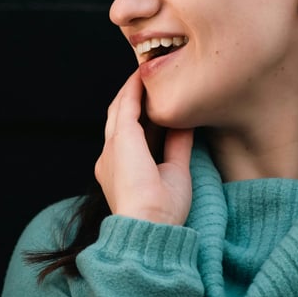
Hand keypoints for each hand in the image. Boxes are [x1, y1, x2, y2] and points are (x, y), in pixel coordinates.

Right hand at [94, 70, 193, 224]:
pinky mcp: (121, 139)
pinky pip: (126, 105)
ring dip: (133, 89)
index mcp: (120, 169)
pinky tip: (143, 75)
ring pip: (120, 108)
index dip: (141, 114)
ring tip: (148, 71)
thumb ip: (177, 146)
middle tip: (151, 79)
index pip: (130, 134)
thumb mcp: (175, 172)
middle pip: (120, 117)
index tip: (156, 99)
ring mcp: (112, 147)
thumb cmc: (162, 212)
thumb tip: (186, 124)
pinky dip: (134, 89)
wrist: (148, 225)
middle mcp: (110, 157)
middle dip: (134, 97)